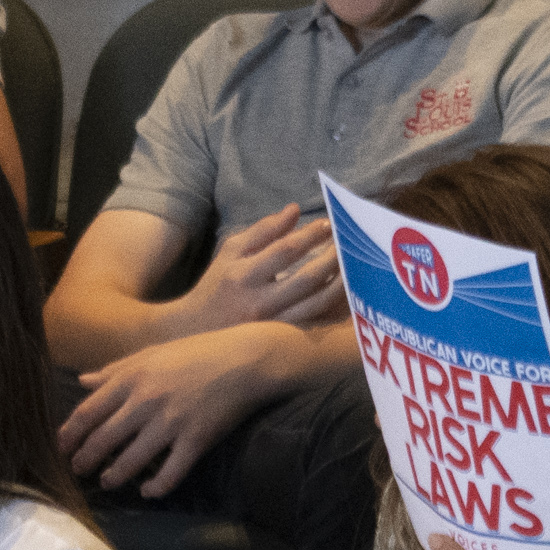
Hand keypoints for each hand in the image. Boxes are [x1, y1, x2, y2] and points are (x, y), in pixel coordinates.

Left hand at [57, 324, 289, 494]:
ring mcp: (171, 423)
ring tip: (107, 481)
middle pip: (103, 438)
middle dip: (86, 458)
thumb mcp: (151, 353)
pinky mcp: (195, 440)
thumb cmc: (198, 352)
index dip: (70, 433)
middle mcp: (146, 401)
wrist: (246, 358)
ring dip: (114, 475)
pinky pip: (170, 473)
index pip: (88, 411)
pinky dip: (155, 487)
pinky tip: (147, 491)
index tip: (60, 447)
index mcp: (132, 377)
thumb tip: (82, 380)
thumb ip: (115, 369)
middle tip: (77, 470)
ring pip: (131, 460)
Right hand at [182, 204, 342, 333]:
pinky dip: (332, 308)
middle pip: (307, 279)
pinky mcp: (281, 340)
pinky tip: (344, 293)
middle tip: (348, 244)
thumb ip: (263, 230)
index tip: (328, 224)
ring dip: (339, 285)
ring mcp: (272, 325)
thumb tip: (295, 210)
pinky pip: (315, 323)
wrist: (197, 330)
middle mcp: (259, 302)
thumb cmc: (218, 284)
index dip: (310, 235)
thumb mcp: (232, 251)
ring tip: (353, 267)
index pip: (285, 251)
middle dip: (332, 259)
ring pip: (316, 305)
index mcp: (244, 275)